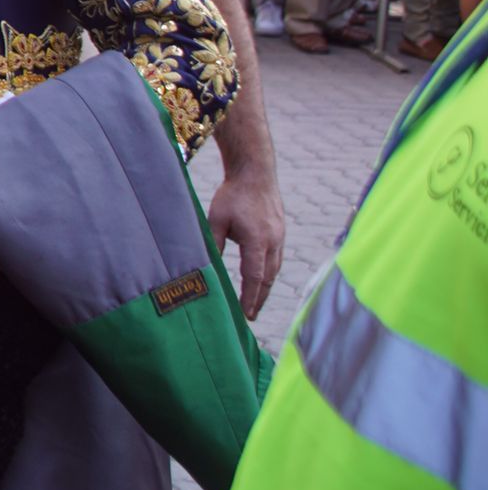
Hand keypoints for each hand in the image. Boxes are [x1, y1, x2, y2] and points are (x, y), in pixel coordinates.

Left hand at [208, 164, 285, 318]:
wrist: (255, 172)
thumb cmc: (233, 195)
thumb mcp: (217, 220)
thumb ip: (214, 244)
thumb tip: (209, 267)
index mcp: (257, 241)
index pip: (254, 278)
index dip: (250, 299)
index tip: (246, 316)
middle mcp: (273, 243)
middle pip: (267, 279)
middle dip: (259, 299)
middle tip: (251, 316)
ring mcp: (280, 238)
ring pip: (274, 270)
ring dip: (265, 287)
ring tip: (255, 302)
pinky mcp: (280, 232)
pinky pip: (276, 259)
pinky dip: (268, 272)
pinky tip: (261, 278)